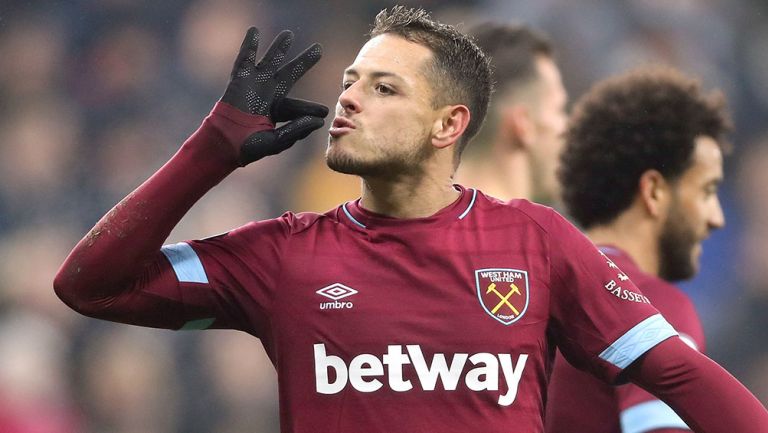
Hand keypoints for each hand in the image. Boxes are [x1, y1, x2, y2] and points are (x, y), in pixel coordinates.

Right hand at [221, 27, 328, 164]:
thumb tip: (319, 122)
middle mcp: (268, 95)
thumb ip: (296, 130)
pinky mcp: (239, 80)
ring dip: (279, 47)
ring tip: (289, 34)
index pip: (297, 107)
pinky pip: (245, 59)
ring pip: (270, 61)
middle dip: (303, 62)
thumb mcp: (276, 141)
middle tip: (318, 49)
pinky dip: (249, 45)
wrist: (224, 145)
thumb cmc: (248, 147)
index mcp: (277, 111)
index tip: (324, 111)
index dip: (310, 109)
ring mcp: (254, 85)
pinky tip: (254, 31)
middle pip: (290, 74)